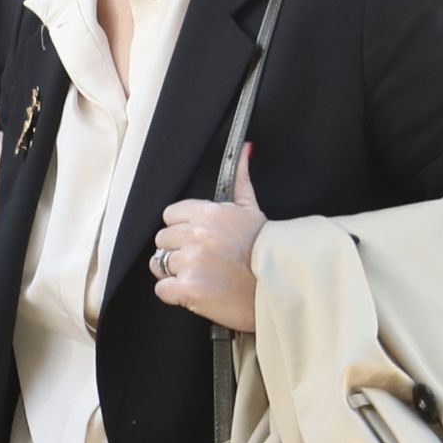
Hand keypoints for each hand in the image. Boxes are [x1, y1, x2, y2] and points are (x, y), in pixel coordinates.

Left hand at [154, 146, 264, 332]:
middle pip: (162, 240)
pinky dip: (176, 294)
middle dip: (178, 250)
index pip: (170, 215)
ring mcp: (191, 262)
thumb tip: (245, 148)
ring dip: (176, 272)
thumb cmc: (266, 249)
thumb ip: (241, 179)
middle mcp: (197, 235)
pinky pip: (163, 289)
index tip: (199, 238)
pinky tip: (198, 292)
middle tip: (203, 260)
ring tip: (204, 276)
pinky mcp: (188, 289)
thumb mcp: (252, 209)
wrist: (283, 286)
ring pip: (159, 264)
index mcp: (209, 214)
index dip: (182, 228)